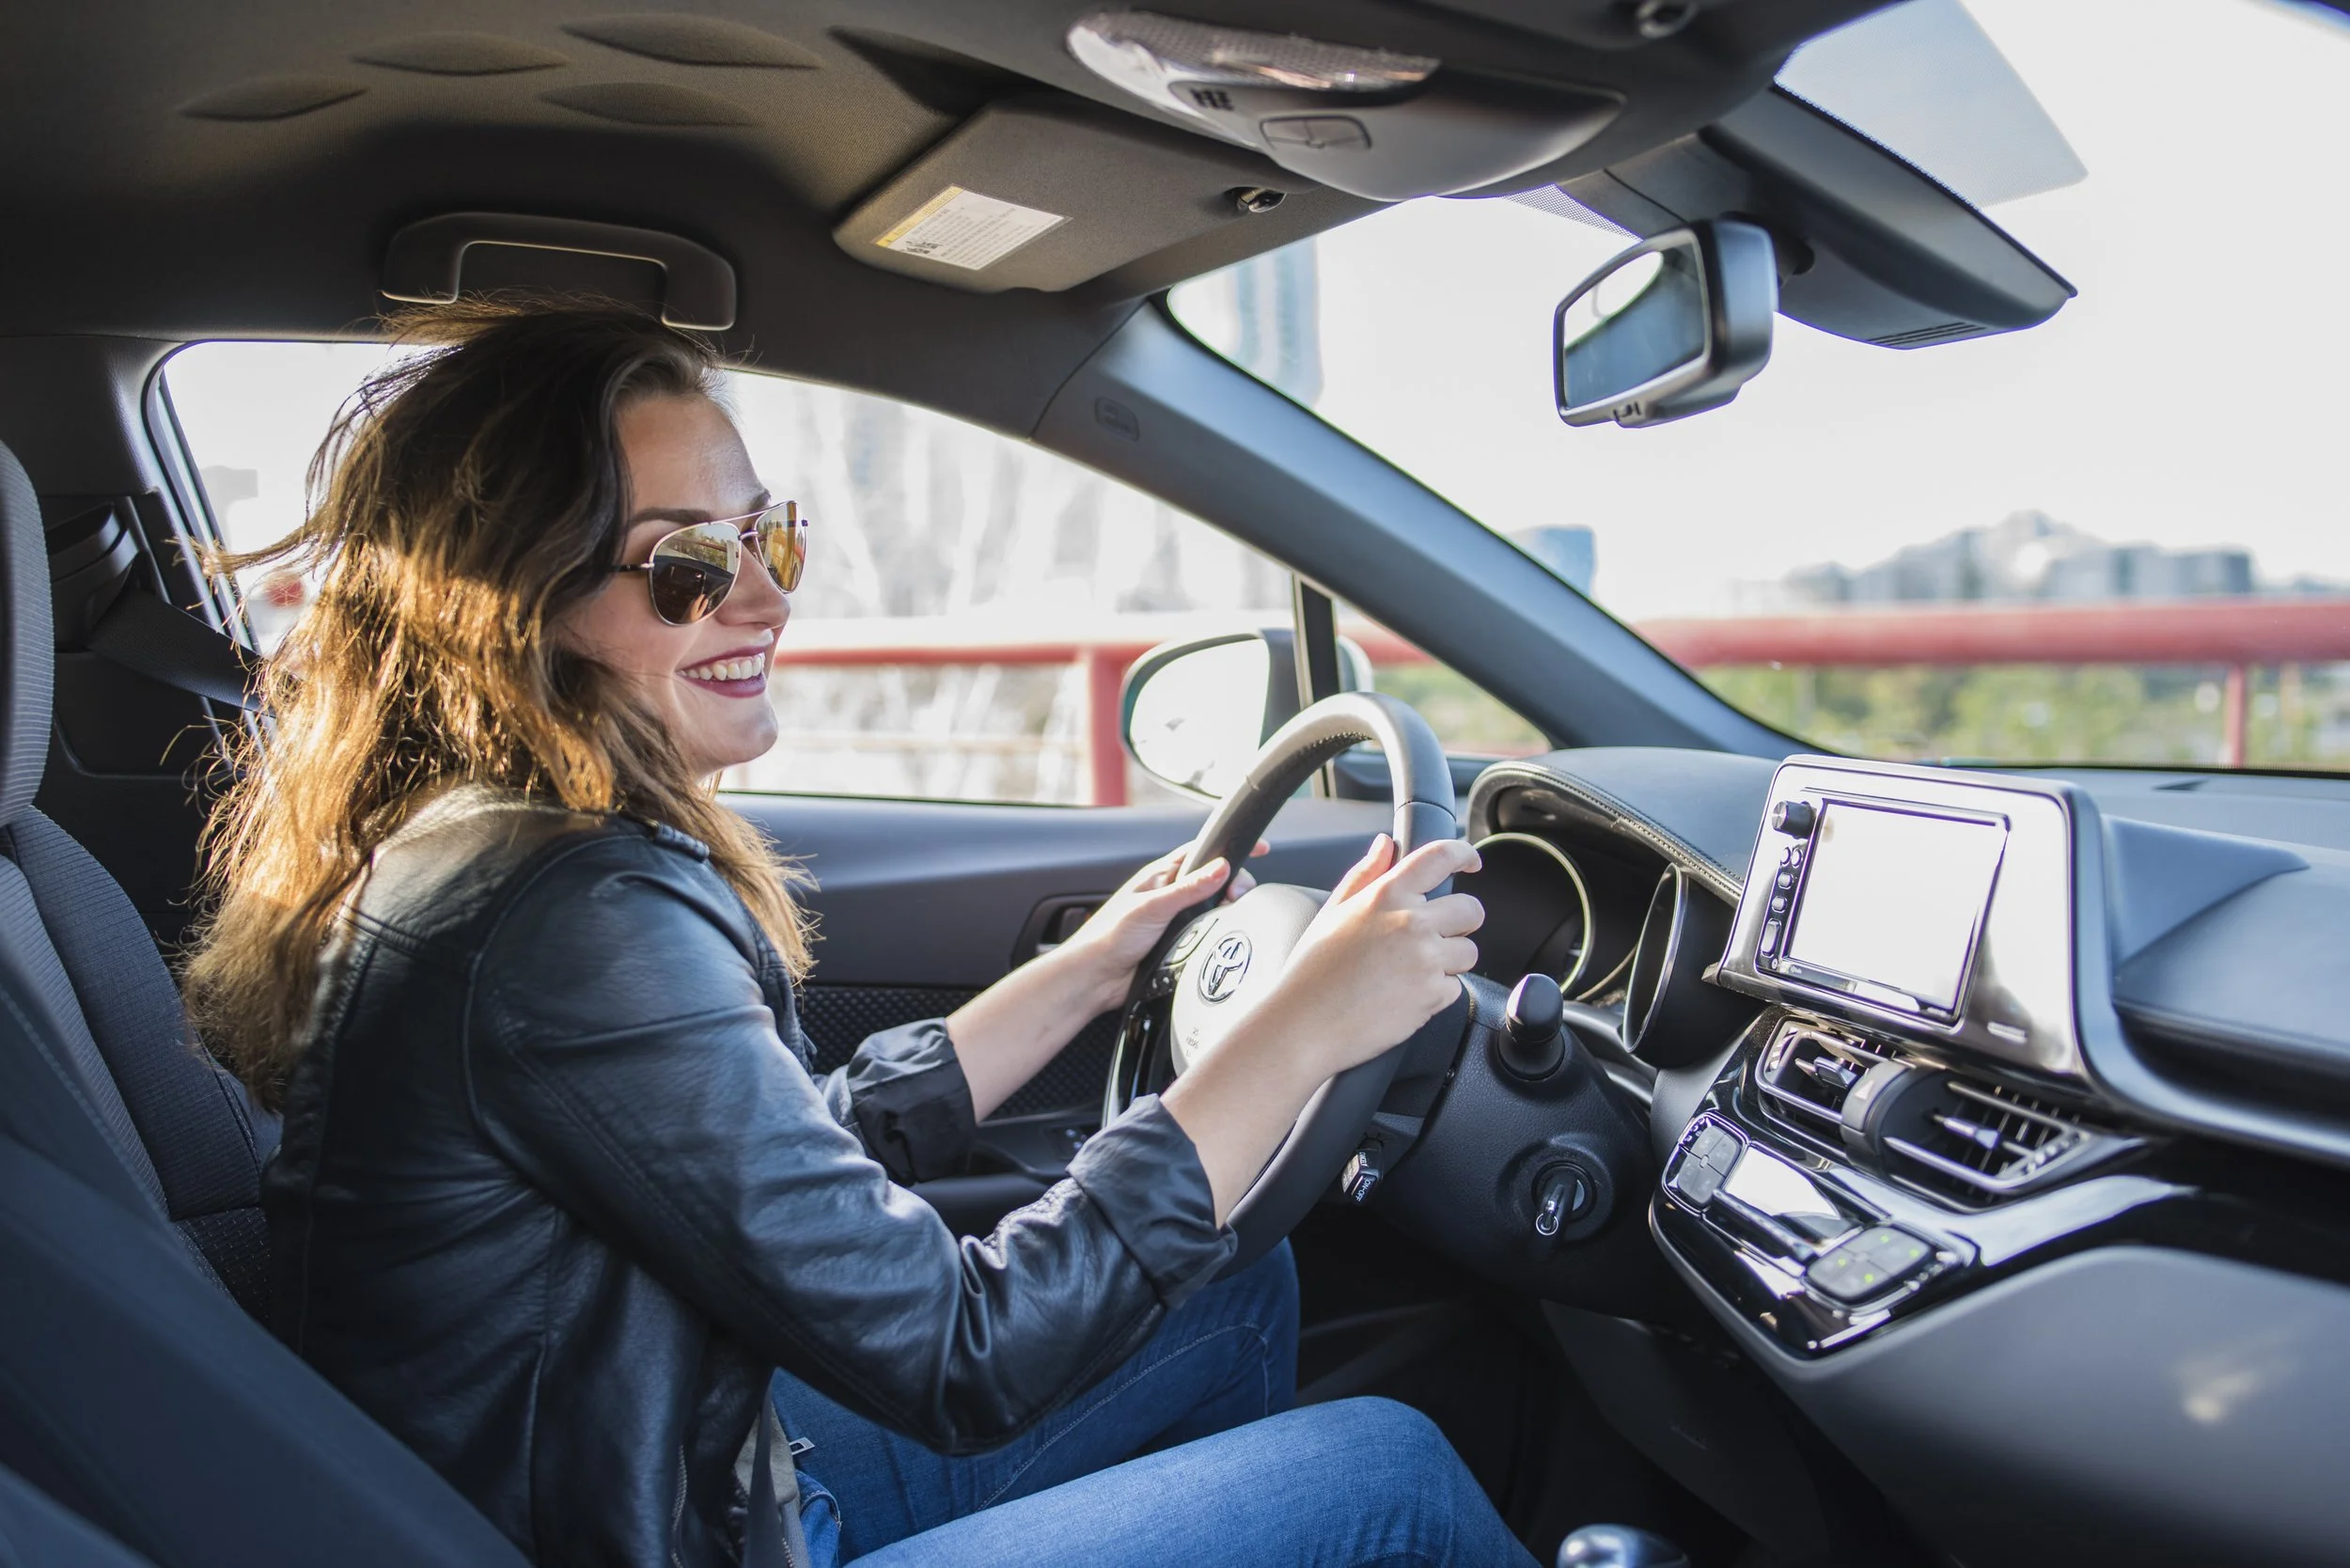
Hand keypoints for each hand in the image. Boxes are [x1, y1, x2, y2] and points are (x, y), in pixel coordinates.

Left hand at [1056, 840, 1268, 1013]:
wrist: (1097, 977)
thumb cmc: (1109, 936)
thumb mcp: (1152, 907)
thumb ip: (1189, 889)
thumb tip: (1221, 868)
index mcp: (1162, 876)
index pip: (1203, 852)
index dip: (1230, 848)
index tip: (1259, 849)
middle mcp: (1171, 895)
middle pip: (1216, 881)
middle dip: (1235, 884)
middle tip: (1241, 895)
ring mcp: (1177, 919)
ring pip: (1214, 908)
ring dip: (1226, 911)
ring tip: (1233, 914)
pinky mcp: (1180, 943)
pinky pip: (1208, 934)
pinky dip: (1218, 933)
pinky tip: (1221, 936)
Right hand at [1243, 834, 1483, 1082]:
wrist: (1304, 1026)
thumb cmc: (1311, 972)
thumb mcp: (1332, 912)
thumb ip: (1364, 874)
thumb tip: (1385, 844)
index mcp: (1385, 896)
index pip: (1441, 858)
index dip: (1464, 854)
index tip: (1471, 861)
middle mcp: (1411, 923)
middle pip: (1471, 910)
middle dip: (1459, 922)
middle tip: (1431, 936)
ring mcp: (1425, 960)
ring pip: (1469, 952)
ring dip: (1449, 961)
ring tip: (1409, 972)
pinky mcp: (1433, 996)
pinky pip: (1455, 988)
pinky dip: (1436, 993)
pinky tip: (1403, 995)